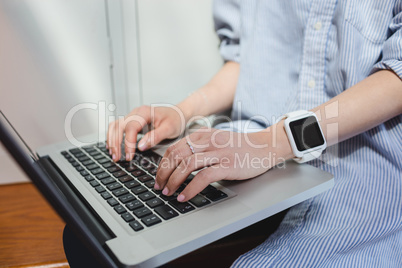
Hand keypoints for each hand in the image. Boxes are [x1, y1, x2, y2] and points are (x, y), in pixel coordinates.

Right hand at [107, 105, 184, 161]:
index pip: (131, 127)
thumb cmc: (174, 120)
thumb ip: (154, 137)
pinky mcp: (131, 121)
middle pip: (119, 126)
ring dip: (111, 140)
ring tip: (113, 154)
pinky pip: (117, 127)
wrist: (177, 114)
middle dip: (115, 143)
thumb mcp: (168, 129)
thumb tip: (140, 147)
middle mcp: (136, 112)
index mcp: (144, 112)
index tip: (129, 156)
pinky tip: (112, 146)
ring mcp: (132, 116)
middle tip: (117, 158)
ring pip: (115, 126)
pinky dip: (112, 136)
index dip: (128, 142)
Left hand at [155, 126, 290, 201]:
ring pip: (186, 165)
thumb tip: (180, 164)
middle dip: (163, 173)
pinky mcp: (227, 165)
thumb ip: (200, 147)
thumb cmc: (240, 147)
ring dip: (174, 181)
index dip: (162, 164)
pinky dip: (190, 188)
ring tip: (169, 193)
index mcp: (202, 135)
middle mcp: (208, 141)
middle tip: (159, 186)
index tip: (158, 176)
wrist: (264, 146)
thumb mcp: (216, 141)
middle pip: (176, 155)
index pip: (174, 148)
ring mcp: (218, 152)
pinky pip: (203, 177)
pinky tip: (185, 196)